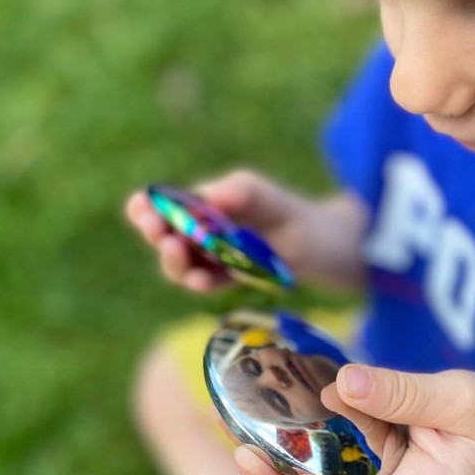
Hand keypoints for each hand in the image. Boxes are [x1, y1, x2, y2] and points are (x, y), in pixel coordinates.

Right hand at [125, 170, 311, 291]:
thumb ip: (244, 193)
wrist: (333, 251)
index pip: (169, 202)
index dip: (149, 206)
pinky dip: (201, 281)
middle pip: (168, 232)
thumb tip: (209, 196)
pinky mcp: (230, 278)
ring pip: (183, 262)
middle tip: (162, 236)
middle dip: (159, 234)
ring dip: (175, 261)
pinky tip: (201, 279)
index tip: (141, 209)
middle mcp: (208, 227)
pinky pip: (207, 281)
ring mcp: (217, 255)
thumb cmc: (302, 219)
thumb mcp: (276, 202)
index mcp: (212, 201)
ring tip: (179, 254)